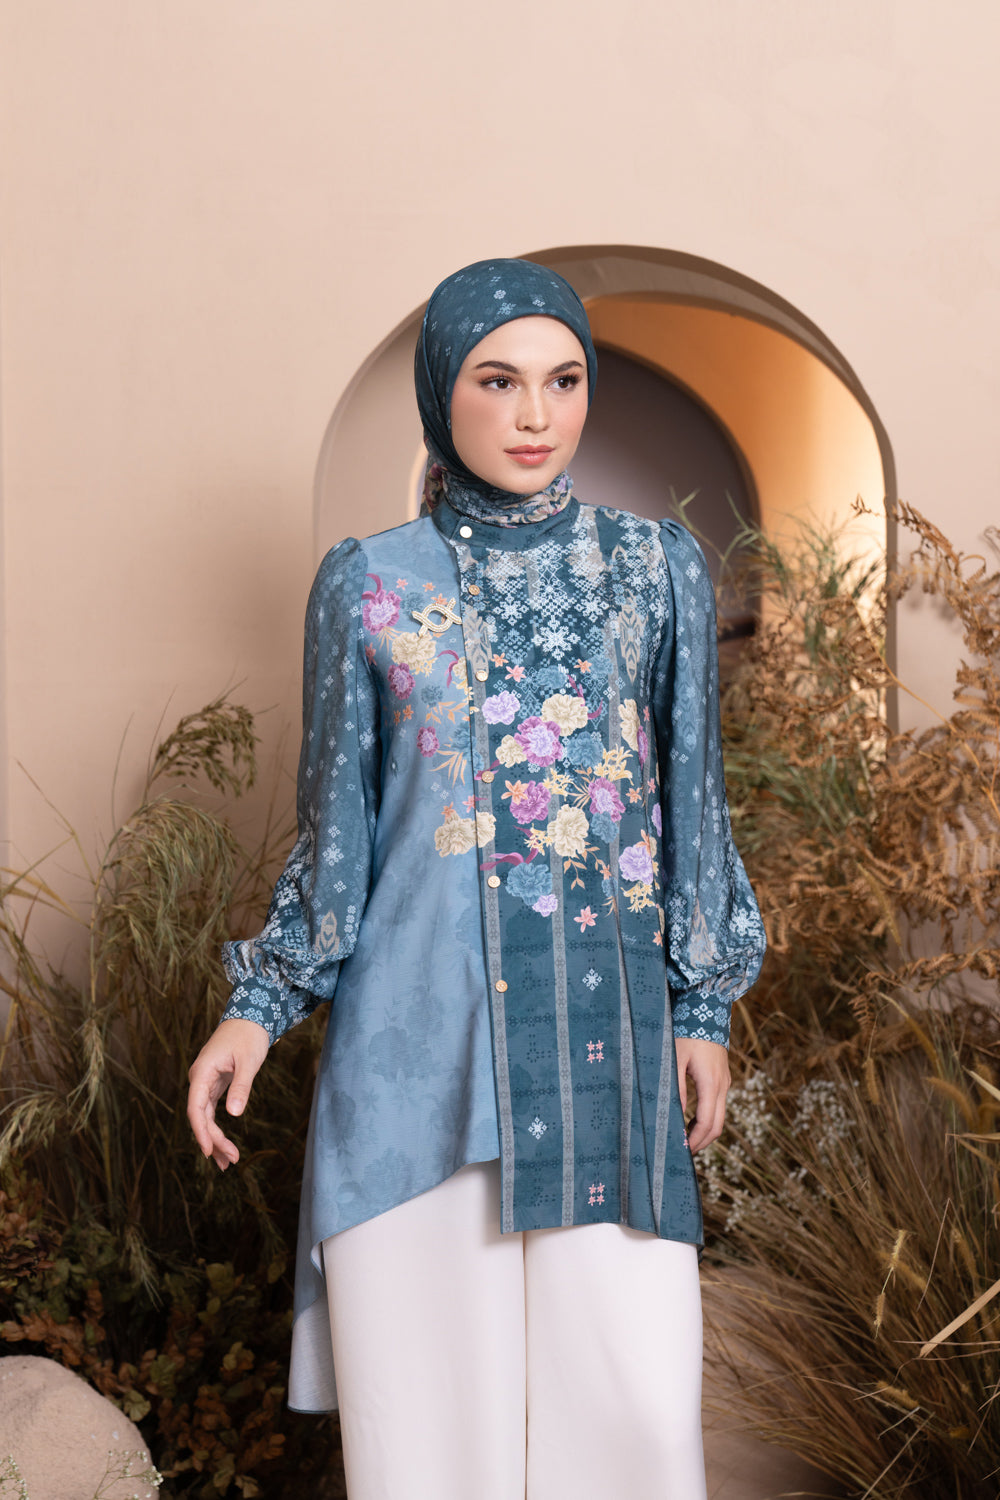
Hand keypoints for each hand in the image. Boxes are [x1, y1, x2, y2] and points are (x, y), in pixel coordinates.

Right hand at [187, 1018, 269, 1170]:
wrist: (250, 1017)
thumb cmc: (249, 1036)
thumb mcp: (248, 1061)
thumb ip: (241, 1086)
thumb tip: (234, 1113)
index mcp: (202, 1072)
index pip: (195, 1108)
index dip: (201, 1132)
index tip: (208, 1151)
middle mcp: (200, 1079)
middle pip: (200, 1117)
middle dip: (213, 1140)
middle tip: (231, 1161)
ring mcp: (206, 1083)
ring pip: (205, 1117)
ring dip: (215, 1138)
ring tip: (229, 1161)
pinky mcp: (215, 1085)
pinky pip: (212, 1111)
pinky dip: (217, 1128)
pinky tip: (223, 1144)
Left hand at [675, 1036, 729, 1152]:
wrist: (706, 1011)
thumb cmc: (686, 1033)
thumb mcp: (674, 1059)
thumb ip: (674, 1088)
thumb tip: (672, 1115)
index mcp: (711, 1083)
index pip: (707, 1123)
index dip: (695, 1140)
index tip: (682, 1151)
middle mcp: (722, 1086)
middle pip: (717, 1126)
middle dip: (702, 1142)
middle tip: (684, 1153)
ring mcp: (725, 1082)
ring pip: (720, 1117)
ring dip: (705, 1132)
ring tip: (685, 1141)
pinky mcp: (722, 1078)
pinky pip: (718, 1106)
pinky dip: (707, 1119)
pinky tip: (691, 1122)